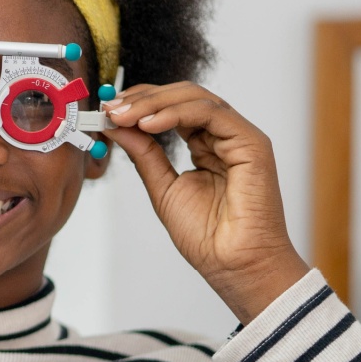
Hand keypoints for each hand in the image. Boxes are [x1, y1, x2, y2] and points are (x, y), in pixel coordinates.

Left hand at [103, 82, 308, 323]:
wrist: (232, 264)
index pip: (172, 109)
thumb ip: (143, 153)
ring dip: (155, 103)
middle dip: (143, 99)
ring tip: (124, 116)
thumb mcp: (162, 187)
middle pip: (183, 97)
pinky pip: (212, 113)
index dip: (140, 103)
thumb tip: (115, 125)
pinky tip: (149, 124)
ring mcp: (239, 137)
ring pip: (197, 99)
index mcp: (205, 145)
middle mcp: (223, 136)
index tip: (108, 110)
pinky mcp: (252, 143)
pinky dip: (177, 113)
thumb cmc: (205, 236)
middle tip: (111, 109)